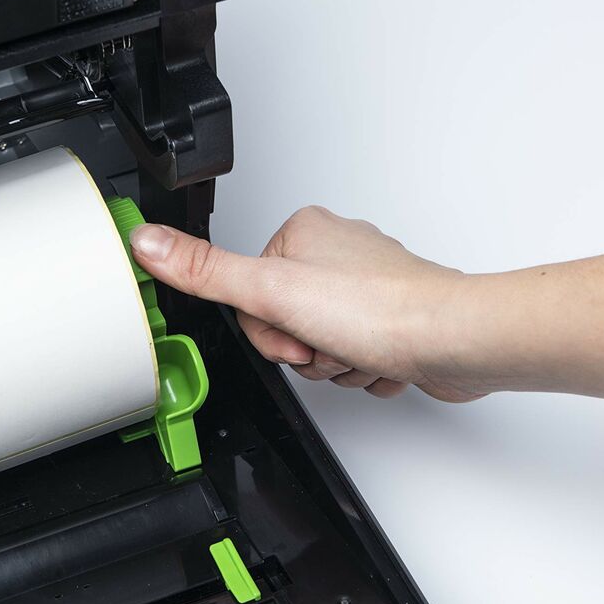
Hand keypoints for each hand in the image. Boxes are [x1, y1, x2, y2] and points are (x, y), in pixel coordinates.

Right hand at [130, 206, 482, 400]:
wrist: (456, 342)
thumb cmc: (381, 310)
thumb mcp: (271, 290)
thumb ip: (205, 270)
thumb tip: (146, 241)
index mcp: (303, 232)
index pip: (248, 295)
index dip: (267, 328)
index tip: (293, 329)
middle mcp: (337, 252)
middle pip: (282, 323)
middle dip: (305, 351)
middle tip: (328, 344)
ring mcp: (367, 288)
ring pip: (318, 346)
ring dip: (336, 365)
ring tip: (362, 352)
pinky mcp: (391, 321)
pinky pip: (354, 359)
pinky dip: (364, 371)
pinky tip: (382, 361)